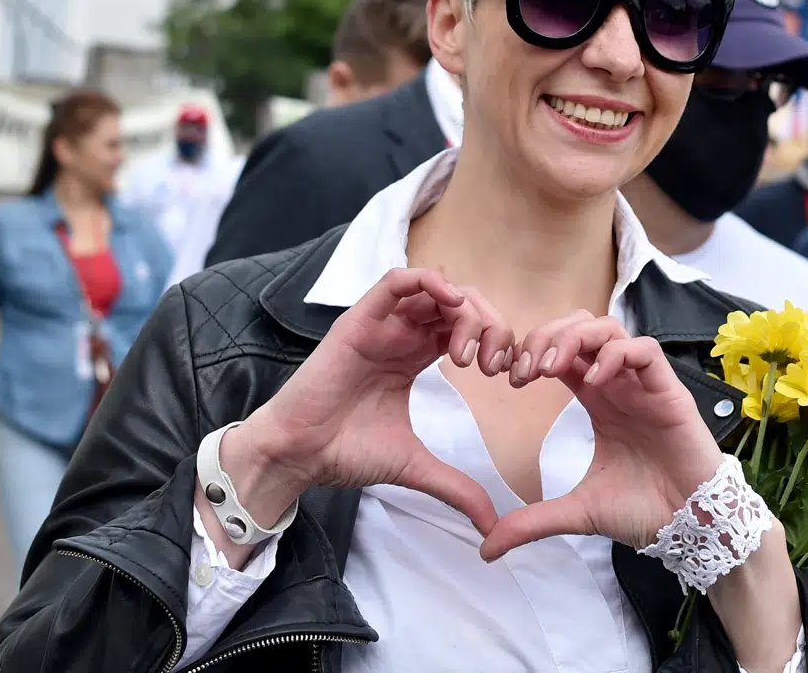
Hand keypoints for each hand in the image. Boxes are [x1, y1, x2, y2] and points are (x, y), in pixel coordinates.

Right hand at [224, 268, 515, 536]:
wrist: (300, 455)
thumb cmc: (346, 452)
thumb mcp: (415, 465)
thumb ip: (457, 487)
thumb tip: (491, 526)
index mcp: (414, 355)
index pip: (465, 327)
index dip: (495, 341)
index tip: (507, 377)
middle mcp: (400, 334)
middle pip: (459, 303)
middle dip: (488, 325)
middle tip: (492, 366)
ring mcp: (381, 324)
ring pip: (435, 289)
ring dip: (464, 309)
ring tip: (467, 352)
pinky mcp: (360, 320)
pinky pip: (396, 281)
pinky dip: (429, 281)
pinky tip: (449, 305)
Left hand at [480, 312, 724, 559]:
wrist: (691, 529)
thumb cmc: (645, 512)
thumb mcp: (576, 513)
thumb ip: (532, 522)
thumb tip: (487, 549)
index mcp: (598, 400)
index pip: (562, 352)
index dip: (532, 352)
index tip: (511, 378)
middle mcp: (619, 384)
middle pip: (581, 326)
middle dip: (548, 336)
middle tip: (526, 369)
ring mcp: (645, 385)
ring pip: (610, 328)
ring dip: (575, 338)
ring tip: (552, 368)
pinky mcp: (670, 392)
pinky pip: (645, 350)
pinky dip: (615, 354)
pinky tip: (593, 381)